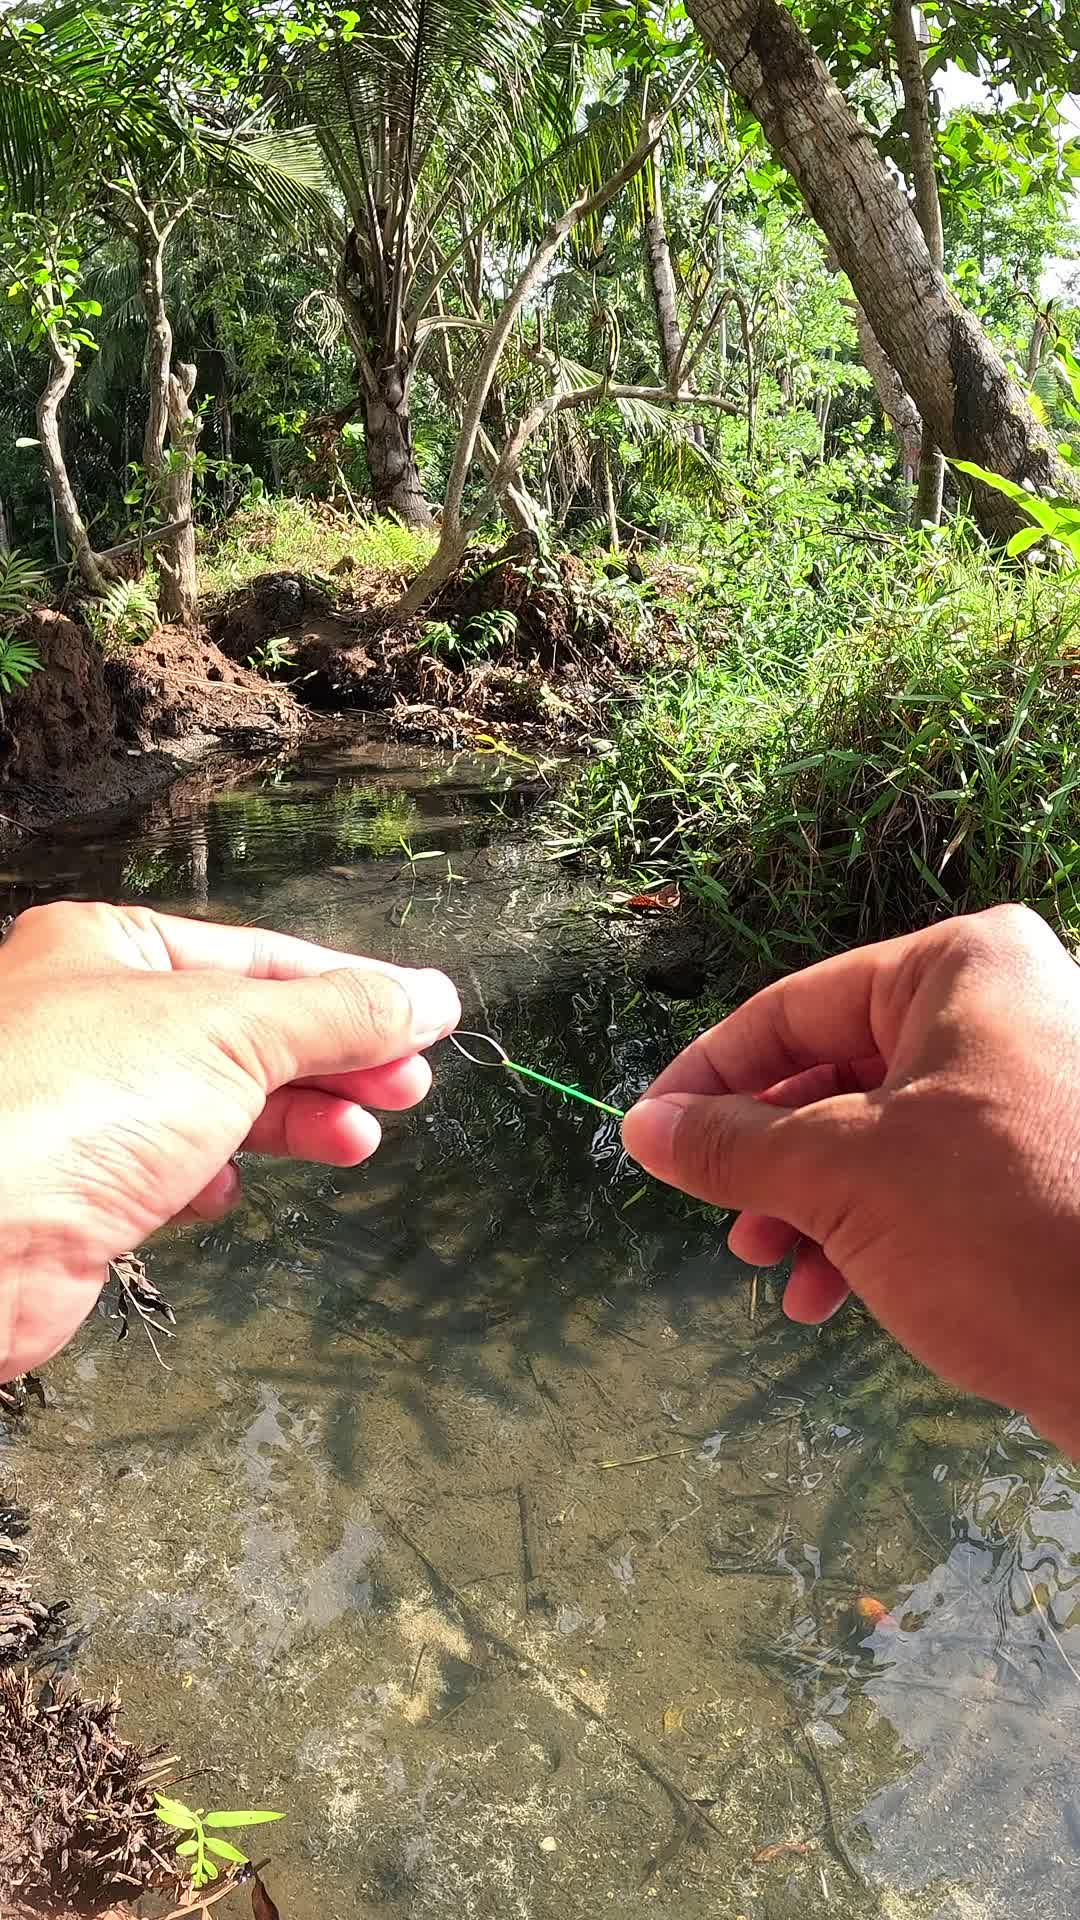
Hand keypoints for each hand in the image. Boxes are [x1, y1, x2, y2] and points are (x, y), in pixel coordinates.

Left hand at [0, 903, 459, 1380]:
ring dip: (295, 1121)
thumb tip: (425, 997)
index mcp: (109, 947)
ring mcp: (84, 1103)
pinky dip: (216, 1176)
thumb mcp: (232, 1032)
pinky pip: (171, 1168)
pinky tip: (228, 1190)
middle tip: (404, 1087)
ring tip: (356, 1140)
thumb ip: (338, 1014)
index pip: (259, 957)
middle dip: (333, 1063)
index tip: (421, 1021)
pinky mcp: (79, 1187)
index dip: (349, 991)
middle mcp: (90, 1016)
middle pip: (247, 1031)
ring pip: (217, 1102)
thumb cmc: (65, 1108)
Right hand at [622, 906, 1079, 1455]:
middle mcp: (1000, 1010)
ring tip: (772, 1269)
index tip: (649, 1134)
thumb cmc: (1003, 1226)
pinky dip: (866, 1230)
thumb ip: (732, 1145)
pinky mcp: (1043, 1168)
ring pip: (874, 1136)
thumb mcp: (843, 1177)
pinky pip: (926, 1180)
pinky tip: (827, 1295)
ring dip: (808, 1207)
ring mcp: (1028, 1089)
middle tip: (722, 1220)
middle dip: (768, 1159)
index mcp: (960, 968)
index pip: (793, 1007)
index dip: (708, 1076)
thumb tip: (641, 1128)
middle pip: (833, 1073)